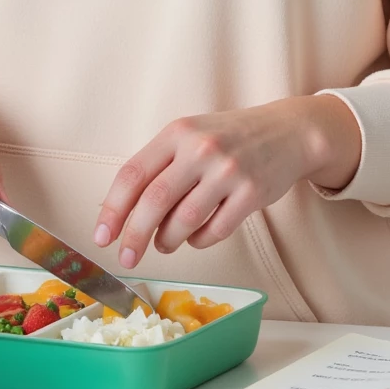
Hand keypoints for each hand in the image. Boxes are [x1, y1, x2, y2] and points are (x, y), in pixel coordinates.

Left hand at [92, 95, 361, 270]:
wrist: (287, 131)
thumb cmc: (228, 138)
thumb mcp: (190, 136)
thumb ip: (159, 166)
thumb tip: (119, 212)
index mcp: (177, 133)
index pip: (133, 174)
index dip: (113, 209)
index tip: (102, 236)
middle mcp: (200, 149)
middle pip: (154, 201)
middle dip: (134, 236)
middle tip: (126, 257)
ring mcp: (228, 171)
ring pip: (184, 221)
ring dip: (168, 240)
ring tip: (165, 243)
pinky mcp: (252, 193)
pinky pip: (215, 230)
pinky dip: (200, 241)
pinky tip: (196, 237)